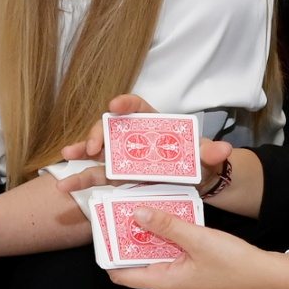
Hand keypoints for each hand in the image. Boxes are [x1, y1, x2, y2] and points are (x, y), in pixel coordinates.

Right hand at [61, 94, 233, 193]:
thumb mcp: (207, 158)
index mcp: (154, 124)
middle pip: (111, 128)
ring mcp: (122, 157)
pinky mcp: (116, 177)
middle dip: (98, 133)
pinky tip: (64, 183)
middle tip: (94, 148)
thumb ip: (211, 153)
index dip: (125, 104)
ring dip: (79, 152)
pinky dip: (79, 177)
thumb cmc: (199, 162)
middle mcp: (133, 137)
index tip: (114, 105)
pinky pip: (95, 175)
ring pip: (97, 151)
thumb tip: (224, 149)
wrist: (195, 183)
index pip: (138, 108)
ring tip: (65, 157)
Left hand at [105, 210, 288, 288]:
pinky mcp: (191, 270)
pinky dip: (165, 237)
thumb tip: (136, 212)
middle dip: (127, 237)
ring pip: (154, 255)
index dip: (109, 252)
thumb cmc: (234, 263)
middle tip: (120, 210)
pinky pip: (170, 253)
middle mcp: (167, 284)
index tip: (104, 228)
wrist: (266, 276)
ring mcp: (180, 278)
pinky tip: (167, 217)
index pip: (120, 274)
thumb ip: (166, 225)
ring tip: (140, 207)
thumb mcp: (198, 238)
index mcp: (163, 282)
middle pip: (135, 262)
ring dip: (147, 235)